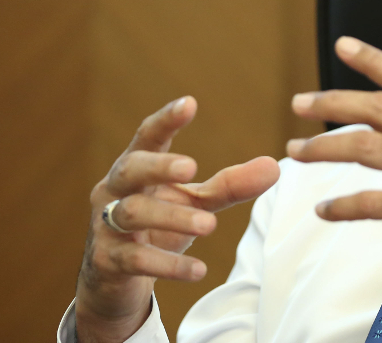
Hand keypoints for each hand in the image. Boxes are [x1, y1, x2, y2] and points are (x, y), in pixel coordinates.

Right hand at [75, 96, 279, 342]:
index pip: (147, 137)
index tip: (189, 103)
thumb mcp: (194, 202)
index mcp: (136, 166)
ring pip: (133, 213)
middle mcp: (115, 190)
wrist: (115, 279)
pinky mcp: (107, 261)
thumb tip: (275, 167)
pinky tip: (199, 270)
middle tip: (192, 168)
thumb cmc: (156, 225)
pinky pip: (135, 260)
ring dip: (173, 218)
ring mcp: (106, 224)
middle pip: (131, 169)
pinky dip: (169, 264)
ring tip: (210, 226)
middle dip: (159, 166)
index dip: (166, 120)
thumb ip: (230, 185)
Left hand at [286, 37, 381, 316]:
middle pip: (378, 107)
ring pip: (367, 147)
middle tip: (298, 102)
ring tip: (296, 154)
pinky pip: (372, 202)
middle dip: (331, 101)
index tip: (343, 45)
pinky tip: (324, 210)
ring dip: (324, 148)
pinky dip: (342, 206)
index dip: (373, 59)